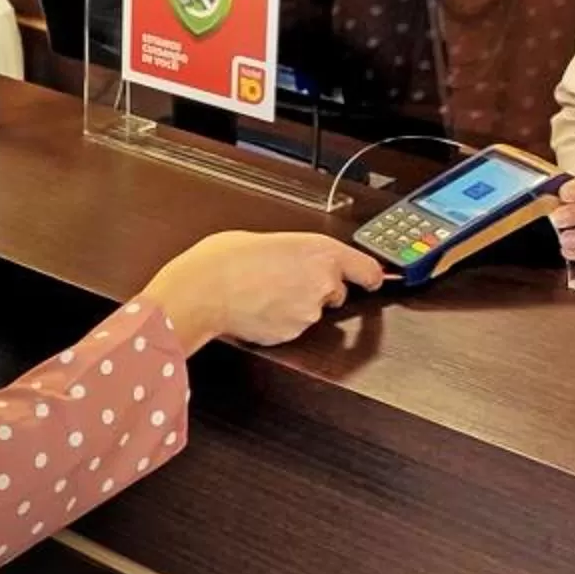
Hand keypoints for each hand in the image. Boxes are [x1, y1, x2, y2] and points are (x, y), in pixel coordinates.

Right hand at [142, 231, 385, 353]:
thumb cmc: (225, 260)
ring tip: (264, 292)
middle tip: (286, 280)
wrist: (203, 291)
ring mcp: (309, 312)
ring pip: (312, 311)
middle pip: (337, 292)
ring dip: (296, 305)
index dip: (369, 276)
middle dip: (318, 290)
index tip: (371, 279)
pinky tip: (259, 308)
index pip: (367, 269)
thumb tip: (296, 260)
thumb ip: (295, 251)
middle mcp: (322, 281)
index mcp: (320, 250)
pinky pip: (293, 327)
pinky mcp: (293, 334)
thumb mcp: (266, 239)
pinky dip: (281, 320)